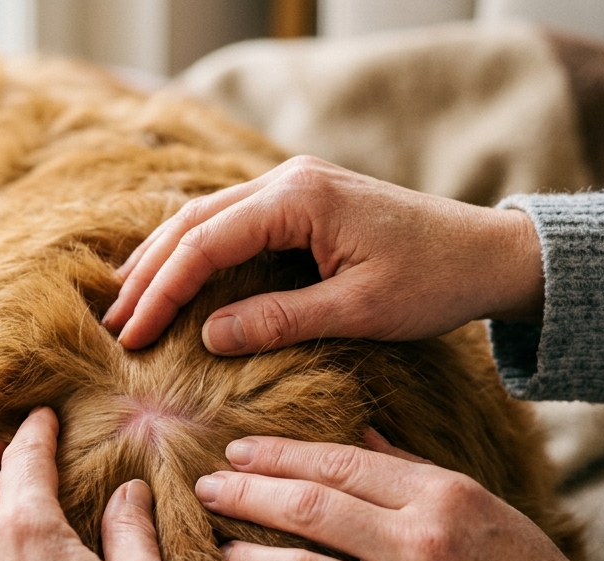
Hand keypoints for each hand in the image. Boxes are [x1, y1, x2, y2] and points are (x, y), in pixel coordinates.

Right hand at [104, 156, 543, 352]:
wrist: (489, 252)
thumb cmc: (433, 282)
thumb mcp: (359, 311)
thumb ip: (281, 320)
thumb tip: (207, 336)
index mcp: (299, 199)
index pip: (206, 242)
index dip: (163, 290)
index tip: (133, 334)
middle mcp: (288, 181)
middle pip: (194, 222)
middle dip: (149, 273)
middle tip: (115, 323)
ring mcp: (294, 186)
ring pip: (206, 218)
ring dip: (165, 259)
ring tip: (128, 302)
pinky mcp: (301, 203)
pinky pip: (232, 223)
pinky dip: (195, 251)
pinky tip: (174, 277)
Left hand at [197, 430, 603, 560]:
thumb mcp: (480, 504)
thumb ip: (413, 467)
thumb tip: (357, 428)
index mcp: (440, 496)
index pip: (338, 462)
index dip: (278, 454)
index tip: (237, 452)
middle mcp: (419, 543)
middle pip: (309, 507)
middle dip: (246, 494)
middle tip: (206, 490)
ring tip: (223, 554)